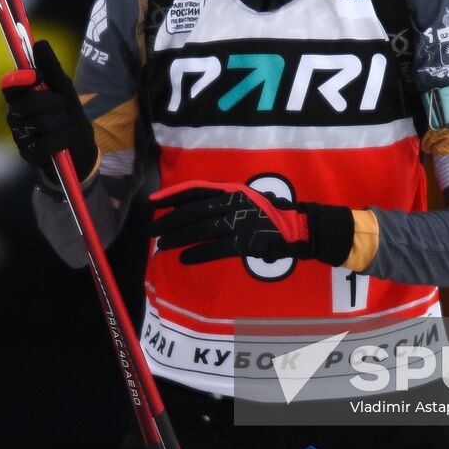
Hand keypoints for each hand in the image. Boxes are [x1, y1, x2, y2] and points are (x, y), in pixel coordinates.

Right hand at [1, 39, 98, 188]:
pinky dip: (63, 138)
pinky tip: (66, 139)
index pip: (9, 85)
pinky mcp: (28, 155)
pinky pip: (45, 143)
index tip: (38, 77)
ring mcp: (19, 137)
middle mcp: (14, 116)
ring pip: (39, 124)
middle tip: (64, 106)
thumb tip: (39, 42)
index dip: (21, 79)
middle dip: (52, 102)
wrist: (80, 150)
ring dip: (62, 122)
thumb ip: (52, 68)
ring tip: (67, 124)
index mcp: (20, 98)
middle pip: (26, 104)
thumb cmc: (68, 116)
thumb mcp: (64, 90)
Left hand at [148, 180, 353, 266]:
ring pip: (201, 230)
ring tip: (163, 246)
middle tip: (152, 230)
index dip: (172, 195)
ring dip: (179, 238)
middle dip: (169, 221)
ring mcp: (239, 222)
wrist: (297, 227)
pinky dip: (199, 254)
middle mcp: (232, 202)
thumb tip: (187, 209)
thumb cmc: (267, 213)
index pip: (195, 189)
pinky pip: (217, 249)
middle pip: (193, 211)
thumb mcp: (243, 198)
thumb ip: (220, 201)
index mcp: (230, 189)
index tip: (153, 203)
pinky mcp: (245, 242)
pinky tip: (185, 259)